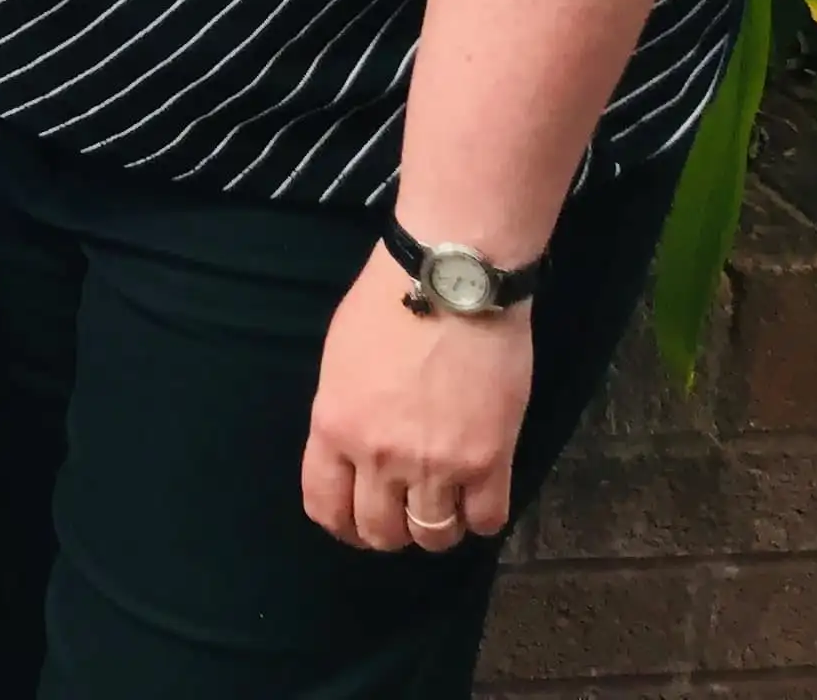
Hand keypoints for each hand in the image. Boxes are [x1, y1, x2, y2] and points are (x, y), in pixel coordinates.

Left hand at [301, 254, 532, 551]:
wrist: (451, 280)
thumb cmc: (387, 305)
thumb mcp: (338, 362)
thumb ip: (342, 417)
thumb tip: (351, 454)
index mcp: (334, 427)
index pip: (326, 507)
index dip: (342, 525)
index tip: (356, 522)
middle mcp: (379, 456)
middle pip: (380, 531)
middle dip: (390, 531)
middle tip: (404, 511)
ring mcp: (436, 464)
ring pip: (433, 535)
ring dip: (436, 528)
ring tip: (443, 504)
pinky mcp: (490, 460)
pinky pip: (486, 521)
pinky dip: (480, 518)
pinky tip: (478, 496)